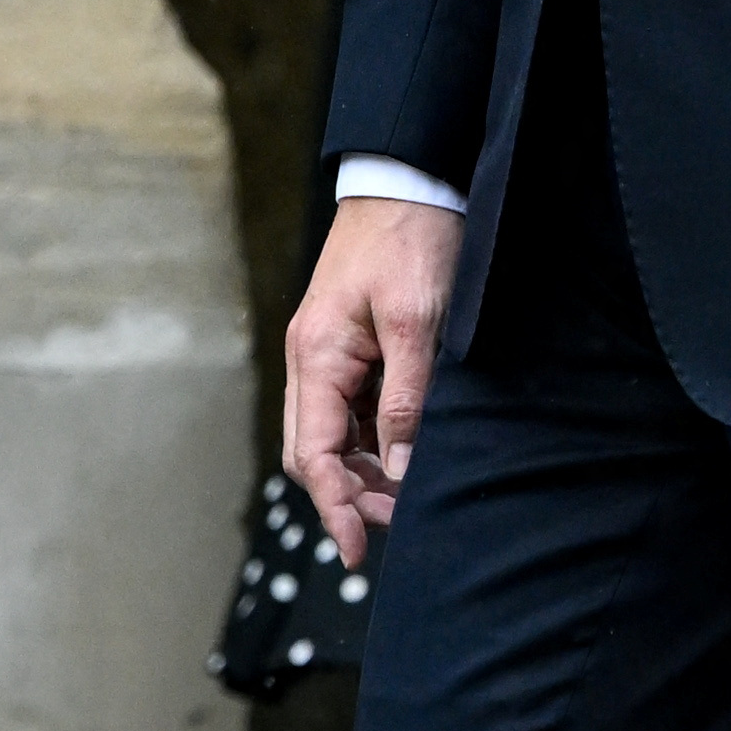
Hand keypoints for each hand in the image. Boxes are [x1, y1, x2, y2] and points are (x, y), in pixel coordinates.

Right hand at [282, 196, 463, 569]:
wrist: (409, 180)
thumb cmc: (411, 240)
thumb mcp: (418, 323)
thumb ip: (407, 400)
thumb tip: (401, 469)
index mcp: (317, 357)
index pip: (312, 455)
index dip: (333, 507)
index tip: (356, 551)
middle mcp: (312, 361)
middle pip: (315, 453)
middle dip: (349, 496)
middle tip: (396, 526)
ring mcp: (329, 354)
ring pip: (334, 435)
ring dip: (363, 471)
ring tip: (406, 497)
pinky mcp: (351, 346)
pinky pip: (353, 410)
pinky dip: (374, 440)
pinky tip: (405, 453)